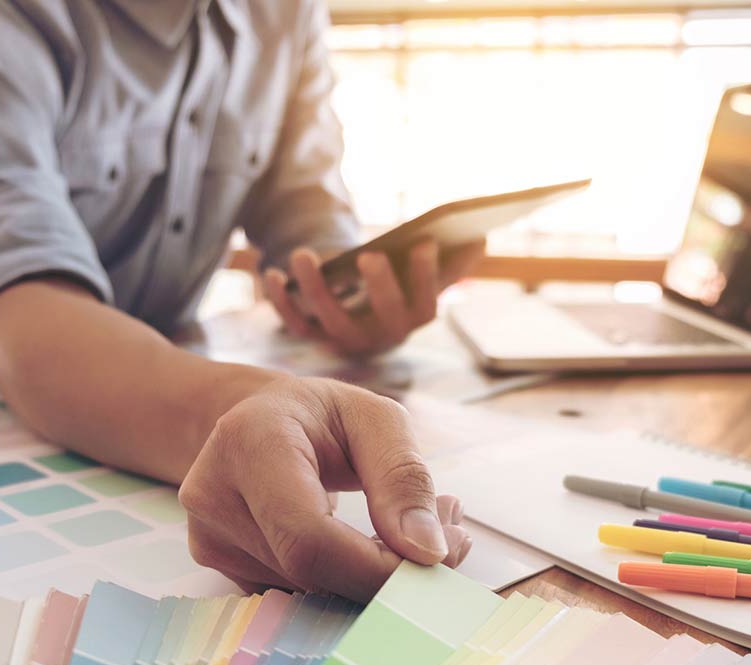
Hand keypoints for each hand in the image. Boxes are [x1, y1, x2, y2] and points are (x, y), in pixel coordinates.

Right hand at [179, 376, 471, 600]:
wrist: (254, 419)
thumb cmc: (320, 416)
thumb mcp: (376, 420)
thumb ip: (404, 479)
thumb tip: (428, 552)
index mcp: (250, 442)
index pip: (309, 536)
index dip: (375, 567)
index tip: (436, 559)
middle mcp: (213, 492)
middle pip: (308, 572)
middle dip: (384, 574)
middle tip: (447, 541)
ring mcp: (207, 535)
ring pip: (305, 592)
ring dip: (366, 579)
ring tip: (404, 533)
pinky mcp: (216, 563)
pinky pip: (291, 596)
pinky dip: (339, 584)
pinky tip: (363, 551)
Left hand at [262, 240, 484, 357]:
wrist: (353, 313)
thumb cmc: (393, 284)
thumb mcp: (419, 273)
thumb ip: (448, 261)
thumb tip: (480, 239)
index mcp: (409, 320)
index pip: (424, 307)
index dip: (428, 278)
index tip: (426, 242)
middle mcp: (379, 337)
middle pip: (381, 318)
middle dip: (377, 287)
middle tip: (370, 255)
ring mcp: (344, 339)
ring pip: (330, 322)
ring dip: (315, 288)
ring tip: (303, 254)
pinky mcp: (312, 335)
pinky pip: (294, 324)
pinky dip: (279, 301)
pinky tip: (270, 273)